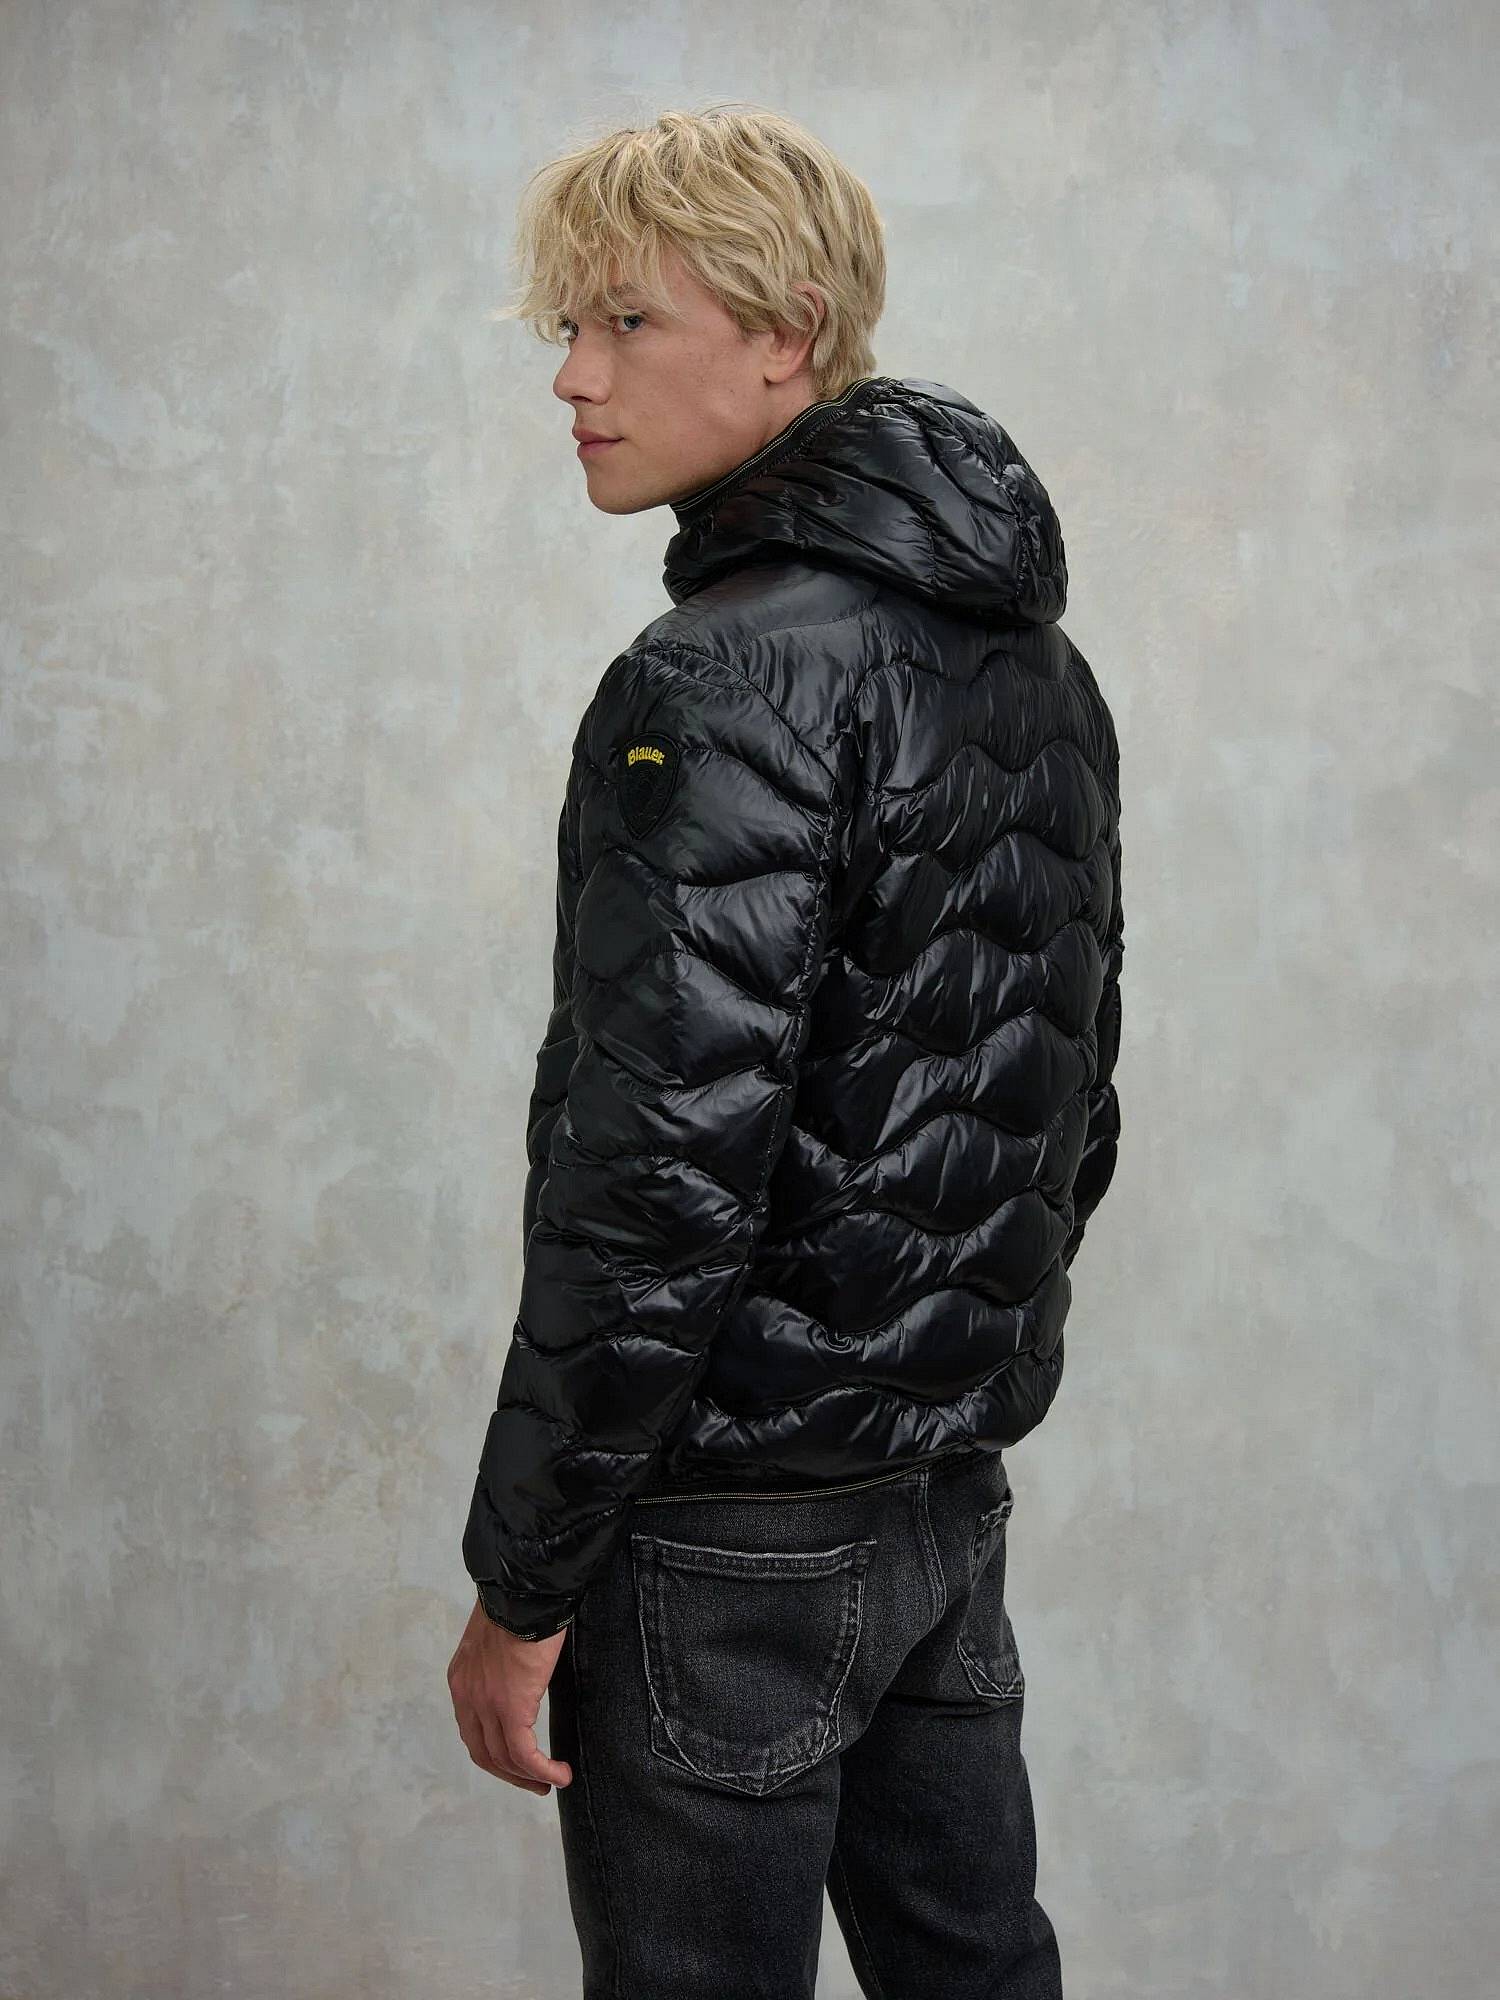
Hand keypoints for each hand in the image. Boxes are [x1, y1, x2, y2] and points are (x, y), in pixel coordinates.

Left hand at [448, 1595, 574, 1794]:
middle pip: (483, 1752)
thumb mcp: (497, 1637)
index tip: (515, 1760)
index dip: (494, 1751)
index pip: (472, 1730)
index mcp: (461, 1679)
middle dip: (509, 1773)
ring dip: (528, 1777)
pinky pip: (524, 1754)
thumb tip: (521, 1673)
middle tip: (534, 1782)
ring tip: (550, 1781)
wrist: (525, 1591)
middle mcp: (466, 1696)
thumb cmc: (519, 1603)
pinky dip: (543, 1770)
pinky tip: (561, 1774)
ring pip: (503, 1759)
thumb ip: (500, 1662)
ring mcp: (486, 1704)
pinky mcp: (511, 1708)